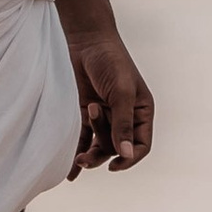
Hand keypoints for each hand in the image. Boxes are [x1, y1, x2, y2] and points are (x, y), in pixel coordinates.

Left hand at [67, 24, 153, 174]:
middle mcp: (124, 116)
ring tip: (77, 159)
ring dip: (89, 155)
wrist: (86, 39)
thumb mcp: (121, 92)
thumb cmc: (111, 61)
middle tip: (86, 155)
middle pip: (117, 148)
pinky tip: (70, 171)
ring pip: (99, 146)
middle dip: (102, 152)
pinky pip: (83, 138)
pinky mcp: (84, 113)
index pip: (142, 145)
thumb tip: (127, 155)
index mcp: (141, 112)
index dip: (130, 158)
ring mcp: (104, 116)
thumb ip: (123, 124)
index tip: (114, 166)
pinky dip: (77, 153)